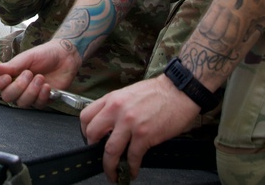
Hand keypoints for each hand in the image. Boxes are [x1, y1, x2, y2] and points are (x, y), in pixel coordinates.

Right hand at [0, 40, 80, 107]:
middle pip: (7, 97)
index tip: (7, 77)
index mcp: (8, 74)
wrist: (65, 57)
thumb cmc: (44, 54)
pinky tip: (48, 86)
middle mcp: (16, 87)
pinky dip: (42, 95)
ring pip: (22, 103)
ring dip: (31, 91)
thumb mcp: (26, 57)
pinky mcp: (42, 100)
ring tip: (41, 78)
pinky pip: (37, 105)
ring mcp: (29, 95)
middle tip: (30, 73)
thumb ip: (10, 65)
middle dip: (18, 86)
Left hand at [80, 75, 200, 181]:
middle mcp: (117, 110)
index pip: (86, 116)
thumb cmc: (157, 92)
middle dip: (93, 150)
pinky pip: (132, 157)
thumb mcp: (128, 94)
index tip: (90, 140)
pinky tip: (133, 171)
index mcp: (112, 99)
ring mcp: (130, 123)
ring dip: (110, 166)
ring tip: (113, 174)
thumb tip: (109, 127)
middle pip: (92, 134)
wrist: (179, 91)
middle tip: (99, 157)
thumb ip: (116, 107)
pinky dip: (131, 168)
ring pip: (110, 150)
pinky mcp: (144, 135)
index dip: (85, 132)